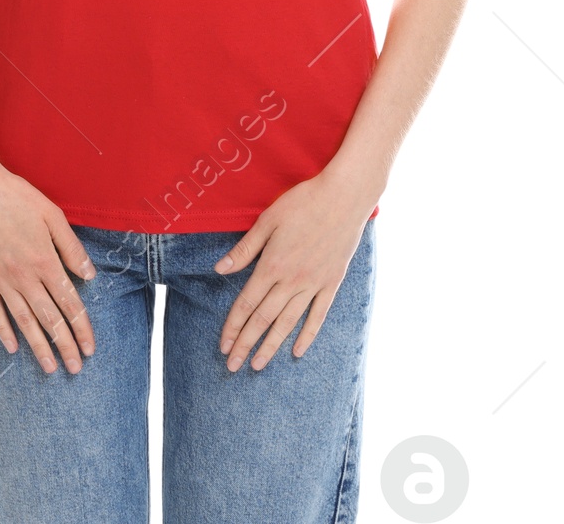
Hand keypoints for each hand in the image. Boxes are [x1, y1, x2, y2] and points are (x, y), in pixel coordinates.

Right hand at [0, 158, 97, 373]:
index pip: (69, 303)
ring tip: (51, 368)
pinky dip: (4, 331)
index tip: (91, 348)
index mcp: (45, 260)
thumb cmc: (16, 196)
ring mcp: (1, 280)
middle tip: (76, 369)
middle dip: (66, 346)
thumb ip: (71, 247)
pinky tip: (13, 348)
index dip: (82, 328)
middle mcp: (24, 276)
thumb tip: (90, 275)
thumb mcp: (52, 214)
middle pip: (49, 318)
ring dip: (39, 347)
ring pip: (24, 321)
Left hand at [213, 169, 373, 371]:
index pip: (247, 304)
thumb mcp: (267, 220)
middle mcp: (291, 281)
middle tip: (232, 366)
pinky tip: (297, 352)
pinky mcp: (331, 283)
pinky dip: (307, 336)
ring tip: (257, 366)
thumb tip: (219, 270)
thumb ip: (245, 249)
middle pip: (263, 319)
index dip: (233, 327)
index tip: (223, 346)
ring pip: (288, 323)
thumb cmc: (303, 202)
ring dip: (271, 346)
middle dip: (246, 344)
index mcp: (272, 265)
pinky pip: (318, 316)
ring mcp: (313, 284)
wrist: (343, 197)